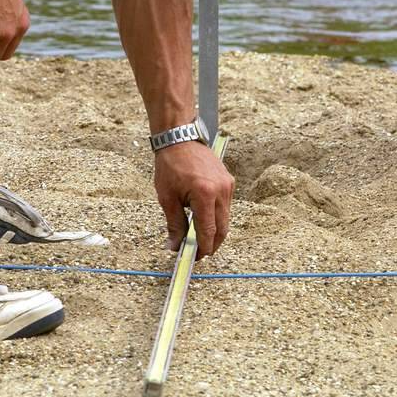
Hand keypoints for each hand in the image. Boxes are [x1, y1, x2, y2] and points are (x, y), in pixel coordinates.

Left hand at [154, 141, 234, 258]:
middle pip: (222, 229)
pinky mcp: (229, 182)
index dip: (202, 248)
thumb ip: (174, 224)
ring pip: (225, 219)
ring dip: (214, 231)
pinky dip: (216, 217)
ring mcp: (227, 186)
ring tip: (198, 238)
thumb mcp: (167, 197)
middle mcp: (221, 190)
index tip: (194, 257)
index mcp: (204, 194)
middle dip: (211, 244)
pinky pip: (225, 207)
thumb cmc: (171, 165)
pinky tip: (203, 220)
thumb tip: (174, 246)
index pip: (208, 231)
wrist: (180, 139)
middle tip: (198, 253)